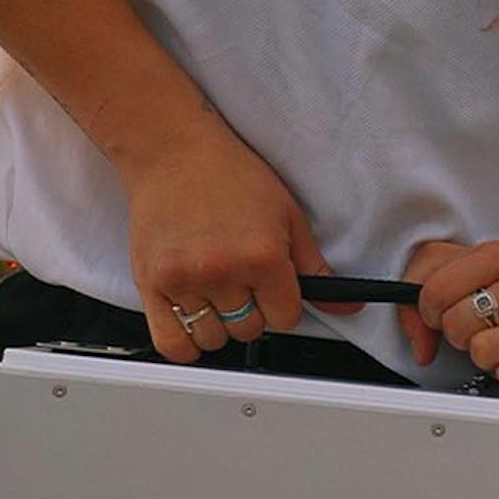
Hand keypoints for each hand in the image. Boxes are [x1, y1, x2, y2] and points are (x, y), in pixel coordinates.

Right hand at [120, 111, 349, 363]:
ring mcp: (184, 281)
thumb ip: (316, 267)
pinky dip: (186, 345)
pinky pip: (172, 344)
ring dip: (220, 325)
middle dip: (253, 311)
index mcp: (263, 256)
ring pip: (214, 339)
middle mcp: (223, 272)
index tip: (276, 290)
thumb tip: (348, 305)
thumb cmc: (230, 176)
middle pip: (250, 330)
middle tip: (244, 282)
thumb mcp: (288, 215)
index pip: (287, 318)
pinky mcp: (151, 285)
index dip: (285, 305)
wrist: (174, 153)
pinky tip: (194, 323)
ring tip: (217, 292)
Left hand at [402, 238, 498, 392]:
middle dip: (459, 334)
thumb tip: (420, 345)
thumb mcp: (451, 276)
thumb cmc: (498, 294)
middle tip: (478, 328)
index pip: (436, 290)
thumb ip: (415, 299)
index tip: (443, 312)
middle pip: (458, 324)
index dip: (430, 310)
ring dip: (484, 357)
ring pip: (483, 352)